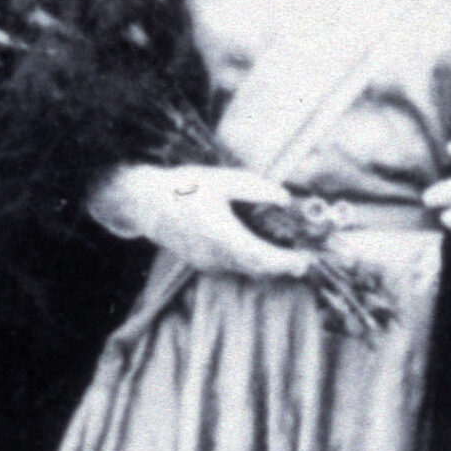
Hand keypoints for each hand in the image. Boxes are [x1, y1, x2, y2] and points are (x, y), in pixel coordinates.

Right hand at [88, 163, 311, 281]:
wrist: (145, 203)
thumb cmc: (184, 187)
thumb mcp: (221, 180)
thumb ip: (255, 189)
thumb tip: (285, 199)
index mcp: (221, 234)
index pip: (259, 257)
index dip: (284, 262)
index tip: (305, 260)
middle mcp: (214, 255)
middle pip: (257, 269)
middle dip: (282, 267)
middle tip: (305, 261)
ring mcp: (207, 263)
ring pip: (246, 270)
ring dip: (268, 266)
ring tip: (291, 256)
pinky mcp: (203, 264)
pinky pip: (234, 268)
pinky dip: (252, 263)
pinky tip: (264, 252)